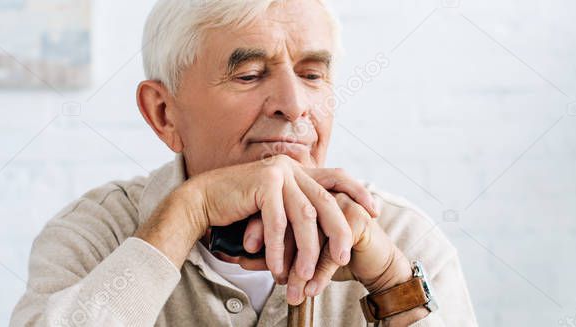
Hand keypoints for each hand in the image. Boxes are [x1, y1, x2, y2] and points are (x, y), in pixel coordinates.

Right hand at [135, 155, 379, 291]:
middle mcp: (291, 167)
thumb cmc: (237, 212)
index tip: (375, 210)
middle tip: (344, 257)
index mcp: (298, 171)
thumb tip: (323, 239)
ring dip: (305, 250)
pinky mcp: (264, 182)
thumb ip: (295, 215)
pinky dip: (279, 249)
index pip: (336, 176)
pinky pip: (278, 222)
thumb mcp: (273, 211)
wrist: (200, 203)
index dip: (358, 191)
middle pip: (327, 201)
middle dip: (338, 232)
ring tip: (304, 274)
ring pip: (304, 216)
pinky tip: (278, 268)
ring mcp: (278, 171)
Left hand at [233, 193, 413, 304]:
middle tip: (267, 274)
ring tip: (291, 291)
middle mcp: (319, 192)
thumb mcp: (299, 255)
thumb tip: (242, 258)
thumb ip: (274, 252)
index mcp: (303, 193)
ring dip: (299, 267)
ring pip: (310, 236)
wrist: (373, 263)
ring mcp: (338, 200)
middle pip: (290, 220)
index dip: (258, 230)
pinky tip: (311, 288)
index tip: (244, 255)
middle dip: (277, 251)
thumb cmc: (333, 257)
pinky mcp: (355, 216)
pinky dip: (320, 272)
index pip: (273, 206)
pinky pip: (331, 248)